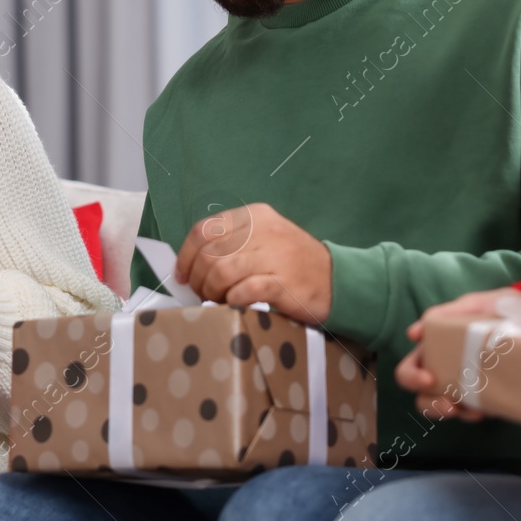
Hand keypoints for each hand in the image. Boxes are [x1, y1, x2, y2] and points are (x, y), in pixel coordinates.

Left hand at [173, 203, 331, 323]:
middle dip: (198, 278)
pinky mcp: (284, 282)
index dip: (186, 255)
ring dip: (212, 291)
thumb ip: (232, 244)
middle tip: (202, 294)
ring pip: (222, 270)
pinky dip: (231, 300)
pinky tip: (234, 304)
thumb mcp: (264, 240)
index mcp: (254, 216)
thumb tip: (191, 264)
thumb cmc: (294, 264)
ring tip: (217, 300)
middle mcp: (263, 230)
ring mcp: (275, 255)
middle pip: (210, 253)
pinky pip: (243, 290)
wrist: (338, 279)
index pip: (204, 230)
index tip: (182, 275)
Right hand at [394, 288, 520, 421]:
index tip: (429, 378)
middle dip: (430, 404)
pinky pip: (471, 412)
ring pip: (444, 408)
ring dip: (452, 413)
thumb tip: (414, 333)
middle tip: (449, 404)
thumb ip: (446, 313)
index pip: (410, 368)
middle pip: (422, 395)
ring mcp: (466, 385)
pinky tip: (482, 411)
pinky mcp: (487, 396)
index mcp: (436, 348)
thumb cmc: (500, 307)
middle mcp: (446, 369)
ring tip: (470, 411)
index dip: (412, 377)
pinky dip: (472, 415)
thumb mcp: (474, 304)